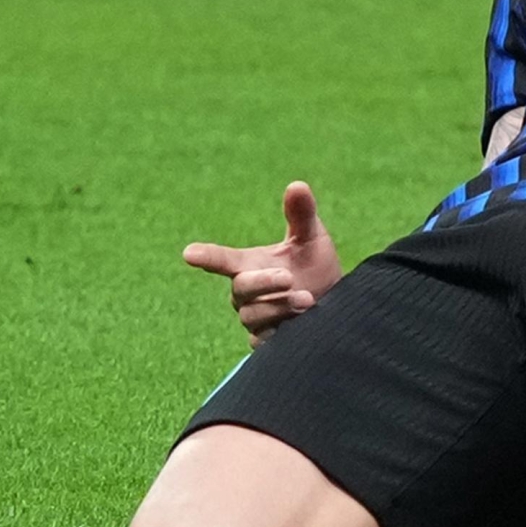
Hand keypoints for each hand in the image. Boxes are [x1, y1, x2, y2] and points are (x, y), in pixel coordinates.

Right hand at [182, 182, 344, 347]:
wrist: (336, 304)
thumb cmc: (317, 266)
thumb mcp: (312, 237)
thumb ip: (301, 214)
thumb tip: (297, 185)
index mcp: (249, 263)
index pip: (222, 260)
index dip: (206, 256)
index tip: (189, 253)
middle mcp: (246, 292)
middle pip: (241, 288)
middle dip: (264, 282)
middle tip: (290, 278)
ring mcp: (253, 318)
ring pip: (253, 315)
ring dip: (280, 307)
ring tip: (308, 300)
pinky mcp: (264, 341)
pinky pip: (262, 340)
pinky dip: (280, 331)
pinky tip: (298, 325)